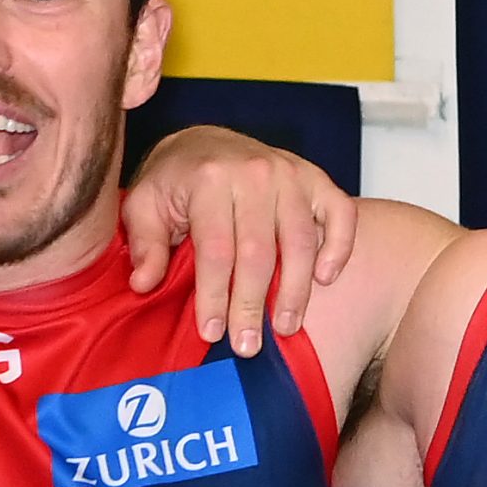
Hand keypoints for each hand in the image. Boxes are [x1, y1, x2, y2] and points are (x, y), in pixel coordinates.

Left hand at [125, 128, 357, 355]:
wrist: (206, 141)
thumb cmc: (176, 180)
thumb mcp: (144, 204)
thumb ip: (145, 243)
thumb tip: (144, 284)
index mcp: (210, 179)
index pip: (216, 250)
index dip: (215, 295)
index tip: (211, 332)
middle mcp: (255, 173)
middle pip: (259, 252)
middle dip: (253, 305)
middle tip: (248, 345)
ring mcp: (291, 174)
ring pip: (301, 242)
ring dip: (296, 291)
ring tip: (286, 327)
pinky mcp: (316, 179)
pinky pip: (341, 214)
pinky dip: (340, 248)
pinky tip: (325, 279)